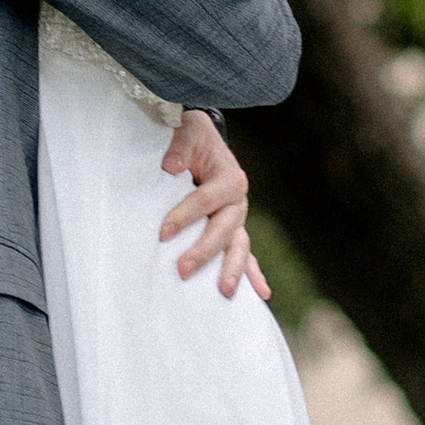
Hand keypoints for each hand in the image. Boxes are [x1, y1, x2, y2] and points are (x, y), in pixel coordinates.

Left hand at [160, 111, 269, 303]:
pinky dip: (253, 274)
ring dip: (233, 270)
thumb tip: (170, 166)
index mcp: (230, 177)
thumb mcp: (188, 129)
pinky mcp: (233, 230)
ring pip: (238, 246)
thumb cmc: (193, 137)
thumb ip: (181, 145)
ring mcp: (237, 219)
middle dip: (205, 251)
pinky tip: (261, 294)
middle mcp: (238, 202)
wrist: (203, 141)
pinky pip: (245, 254)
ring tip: (225, 291)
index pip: (206, 200)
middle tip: (182, 269)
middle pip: (224, 229)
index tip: (163, 232)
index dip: (186, 215)